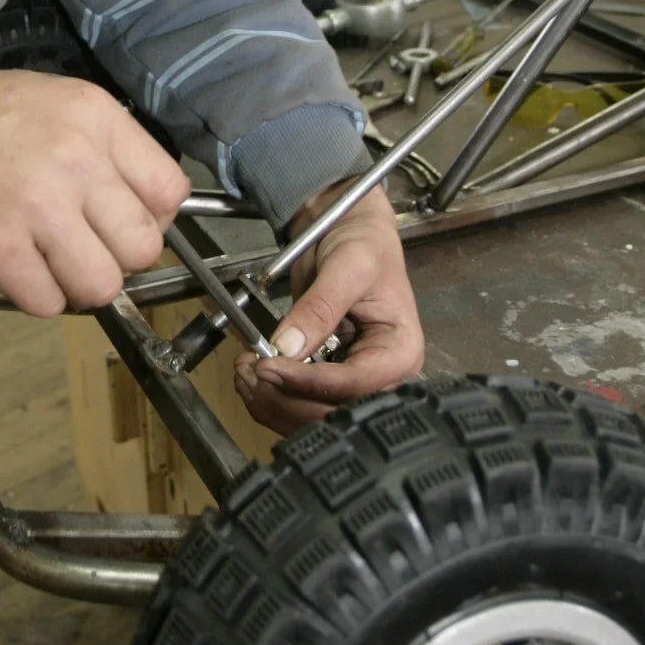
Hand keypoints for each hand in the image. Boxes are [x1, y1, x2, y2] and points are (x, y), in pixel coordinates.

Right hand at [0, 26, 188, 316]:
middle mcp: (78, 158)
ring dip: (75, 286)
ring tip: (43, 264)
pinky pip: (47, 303)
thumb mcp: (45, 101)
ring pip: (102, 285)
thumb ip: (95, 147)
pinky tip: (8, 267)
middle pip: (143, 247)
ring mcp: (39, 205)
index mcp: (96, 116)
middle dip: (114, 259)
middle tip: (77, 250)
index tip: (117, 224)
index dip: (148, 219)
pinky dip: (31, 296)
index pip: (170, 192)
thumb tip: (131, 206)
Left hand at [234, 181, 423, 433]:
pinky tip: (251, 374)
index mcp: (401, 352)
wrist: (349, 230)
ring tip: (244, 370)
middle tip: (249, 370)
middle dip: (284, 396)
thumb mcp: (348, 265)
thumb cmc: (363, 243)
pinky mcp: (328, 380)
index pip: (354, 384)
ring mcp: (353, 382)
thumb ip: (320, 306)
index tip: (269, 367)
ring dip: (271, 401)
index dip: (308, 382)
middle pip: (331, 410)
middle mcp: (380, 376)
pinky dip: (270, 396)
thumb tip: (289, 345)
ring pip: (311, 415)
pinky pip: (299, 402)